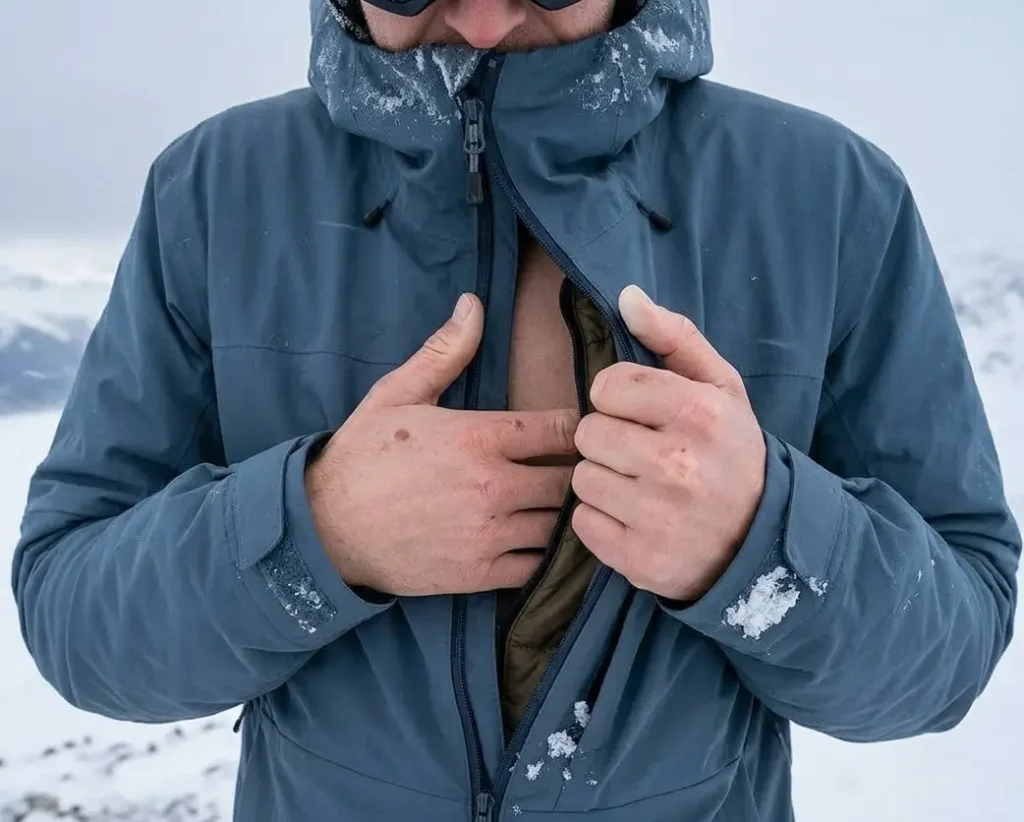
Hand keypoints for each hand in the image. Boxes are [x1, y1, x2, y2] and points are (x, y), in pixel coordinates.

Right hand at [306, 293, 578, 596]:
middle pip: (571, 479)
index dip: (577, 427)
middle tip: (576, 471)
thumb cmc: (363, 456)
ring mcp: (489, 533)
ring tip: (558, 505)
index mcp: (479, 437)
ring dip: (564, 514)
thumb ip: (445, 352)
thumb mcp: (398, 393)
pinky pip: (538, 565)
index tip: (576, 430)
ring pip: (560, 525)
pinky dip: (544, 555)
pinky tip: (536, 540)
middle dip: (579, 472)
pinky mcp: (481, 573)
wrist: (326, 528)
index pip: (562, 428)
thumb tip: (473, 303)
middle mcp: (493, 486)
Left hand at [570, 286, 766, 601]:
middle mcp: (679, 464)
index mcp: (699, 412)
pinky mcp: (641, 560)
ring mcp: (659, 517)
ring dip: (604, 482)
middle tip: (641, 455)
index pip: (607, 386)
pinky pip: (584, 523)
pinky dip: (603, 522)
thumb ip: (674, 337)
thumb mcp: (720, 388)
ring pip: (582, 479)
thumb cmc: (730, 453)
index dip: (618, 399)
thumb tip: (627, 296)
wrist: (760, 540)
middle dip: (608, 441)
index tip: (642, 415)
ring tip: (641, 488)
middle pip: (588, 433)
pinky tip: (636, 520)